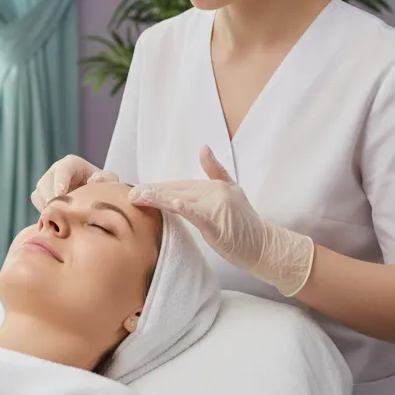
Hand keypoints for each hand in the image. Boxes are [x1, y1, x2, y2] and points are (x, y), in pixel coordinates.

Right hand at [32, 155, 118, 210]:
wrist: (94, 194)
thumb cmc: (102, 185)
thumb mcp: (109, 180)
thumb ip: (105, 178)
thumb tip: (93, 180)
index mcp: (72, 164)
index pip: (63, 170)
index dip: (60, 181)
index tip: (60, 194)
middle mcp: (56, 171)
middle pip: (45, 182)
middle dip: (50, 197)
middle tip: (58, 212)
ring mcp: (46, 182)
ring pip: (38, 193)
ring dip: (46, 207)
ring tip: (58, 218)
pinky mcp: (41, 194)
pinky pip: (36, 202)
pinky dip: (44, 211)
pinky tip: (55, 220)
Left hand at [129, 146, 315, 296]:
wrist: (265, 246)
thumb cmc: (245, 225)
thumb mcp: (232, 191)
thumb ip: (216, 171)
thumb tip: (203, 147)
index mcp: (212, 185)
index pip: (178, 186)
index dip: (157, 188)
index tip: (136, 190)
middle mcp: (213, 190)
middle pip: (175, 189)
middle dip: (150, 191)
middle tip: (128, 193)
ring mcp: (216, 204)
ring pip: (179, 198)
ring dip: (156, 196)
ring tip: (136, 196)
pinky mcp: (216, 220)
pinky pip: (193, 212)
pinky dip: (178, 206)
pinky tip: (164, 203)